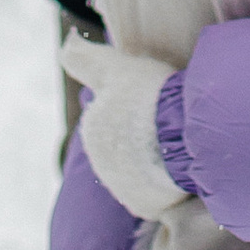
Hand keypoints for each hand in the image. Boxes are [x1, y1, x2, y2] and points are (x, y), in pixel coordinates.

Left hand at [63, 39, 188, 219]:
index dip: (136, 107)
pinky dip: (165, 185)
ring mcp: (122, 189)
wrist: (184, 136)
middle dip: (142, 138)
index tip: (156, 102)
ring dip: (154, 161)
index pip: (112, 118)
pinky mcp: (144, 207)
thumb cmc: (153, 96)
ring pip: (139, 171)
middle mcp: (101, 164)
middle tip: (170, 124)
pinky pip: (155, 194)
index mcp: (93, 130)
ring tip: (180, 145)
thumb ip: (86, 58)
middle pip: (124, 147)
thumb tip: (65, 42)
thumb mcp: (117, 66)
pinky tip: (181, 170)